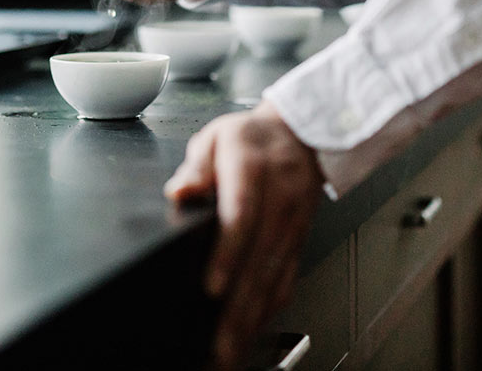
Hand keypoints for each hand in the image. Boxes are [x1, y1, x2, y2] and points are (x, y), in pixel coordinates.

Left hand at [164, 102, 323, 370]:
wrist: (300, 133)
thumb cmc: (250, 138)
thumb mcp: (215, 137)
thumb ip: (196, 166)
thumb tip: (180, 191)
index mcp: (252, 168)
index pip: (242, 214)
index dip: (229, 253)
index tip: (213, 287)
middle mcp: (279, 198)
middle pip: (260, 257)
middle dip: (239, 306)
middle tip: (219, 344)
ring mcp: (294, 221)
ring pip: (275, 275)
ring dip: (253, 318)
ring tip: (230, 351)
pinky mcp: (300, 238)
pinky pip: (287, 278)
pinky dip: (270, 309)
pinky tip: (252, 330)